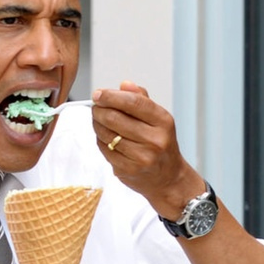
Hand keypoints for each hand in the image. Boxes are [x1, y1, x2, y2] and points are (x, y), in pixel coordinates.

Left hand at [91, 81, 202, 218]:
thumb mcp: (158, 119)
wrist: (168, 178)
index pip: (133, 102)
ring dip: (97, 124)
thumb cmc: (160, 143)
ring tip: (98, 120)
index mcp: (163, 121)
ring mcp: (141, 157)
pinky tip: (105, 138)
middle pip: (115, 118)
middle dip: (99, 110)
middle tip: (95, 107)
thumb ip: (141, 99)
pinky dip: (100, 140)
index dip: (111, 96)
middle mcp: (154, 139)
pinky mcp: (128, 170)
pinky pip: (104, 150)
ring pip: (106, 134)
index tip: (98, 94)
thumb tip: (124, 85)